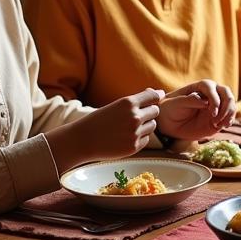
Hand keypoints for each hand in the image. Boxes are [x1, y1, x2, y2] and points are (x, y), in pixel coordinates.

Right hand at [46, 87, 164, 170]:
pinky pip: (146, 139)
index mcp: (128, 103)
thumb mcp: (116, 105)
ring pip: (152, 126)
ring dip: (145, 126)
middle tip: (137, 116)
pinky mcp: (134, 146)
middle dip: (149, 112)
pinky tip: (126, 137)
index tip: (157, 97)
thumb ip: (136, 101)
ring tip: (129, 128)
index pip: (153, 96)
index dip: (156, 96)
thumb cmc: (98, 121)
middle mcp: (134, 117)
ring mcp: (135, 132)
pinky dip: (140, 138)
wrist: (82, 140)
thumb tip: (158, 93)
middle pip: (155, 111)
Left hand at [159, 80, 236, 144]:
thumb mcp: (175, 104)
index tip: (212, 112)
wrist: (169, 124)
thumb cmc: (170, 109)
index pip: (212, 87)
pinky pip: (229, 116)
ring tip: (220, 125)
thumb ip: (189, 100)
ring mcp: (216, 105)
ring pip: (231, 104)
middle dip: (226, 106)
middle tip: (217, 120)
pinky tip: (223, 126)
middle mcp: (211, 94)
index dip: (215, 99)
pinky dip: (229, 121)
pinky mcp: (218, 117)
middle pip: (226, 93)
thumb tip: (205, 101)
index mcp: (200, 87)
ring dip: (229, 114)